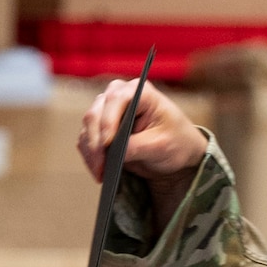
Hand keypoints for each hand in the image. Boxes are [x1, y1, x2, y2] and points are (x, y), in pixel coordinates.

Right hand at [77, 78, 208, 186]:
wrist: (179, 152)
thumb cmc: (177, 142)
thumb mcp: (162, 146)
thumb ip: (138, 146)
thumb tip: (113, 152)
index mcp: (140, 92)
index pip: (116, 100)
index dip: (108, 121)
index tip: (107, 144)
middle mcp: (119, 96)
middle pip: (96, 114)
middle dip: (96, 142)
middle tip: (100, 166)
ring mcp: (107, 110)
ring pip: (88, 127)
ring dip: (91, 152)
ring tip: (100, 173)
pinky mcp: (100, 127)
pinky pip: (87, 140)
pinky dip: (90, 156)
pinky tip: (99, 171)